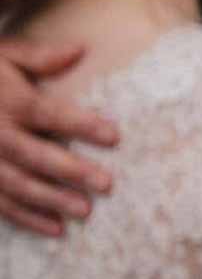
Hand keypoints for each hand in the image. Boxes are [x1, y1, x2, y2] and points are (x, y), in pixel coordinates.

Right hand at [0, 39, 118, 236]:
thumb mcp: (0, 55)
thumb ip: (37, 56)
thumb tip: (79, 50)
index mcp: (5, 99)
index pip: (45, 113)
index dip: (79, 124)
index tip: (114, 136)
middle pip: (32, 154)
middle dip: (69, 170)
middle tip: (105, 185)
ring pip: (15, 184)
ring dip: (50, 200)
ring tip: (84, 211)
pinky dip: (25, 218)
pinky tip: (55, 228)